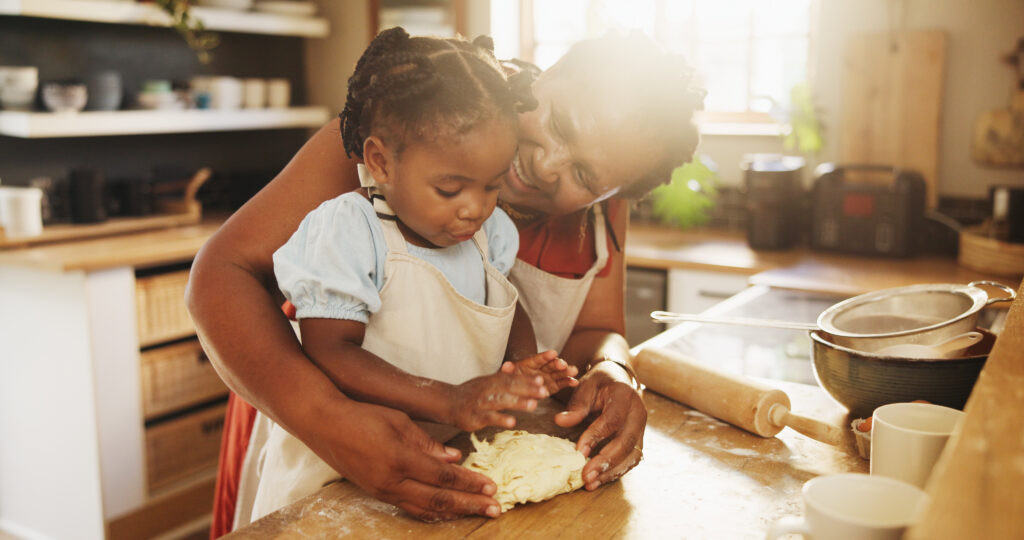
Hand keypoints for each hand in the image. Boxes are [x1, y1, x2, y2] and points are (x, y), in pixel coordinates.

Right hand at [304, 397, 502, 520]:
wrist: (324, 424)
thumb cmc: (362, 415)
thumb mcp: (399, 420)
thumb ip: (427, 443)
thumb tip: (455, 459)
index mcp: (399, 459)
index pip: (443, 476)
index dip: (470, 482)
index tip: (492, 485)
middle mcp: (391, 481)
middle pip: (439, 499)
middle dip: (470, 504)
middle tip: (496, 508)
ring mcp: (382, 491)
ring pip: (425, 509)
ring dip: (455, 512)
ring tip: (478, 512)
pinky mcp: (377, 493)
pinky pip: (410, 508)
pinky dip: (433, 511)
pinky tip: (448, 511)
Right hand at [447, 371, 549, 431]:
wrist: (447, 402)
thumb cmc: (473, 393)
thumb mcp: (488, 383)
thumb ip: (506, 379)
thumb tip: (527, 375)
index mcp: (492, 380)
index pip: (512, 378)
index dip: (527, 380)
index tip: (543, 381)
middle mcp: (487, 389)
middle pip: (509, 387)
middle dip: (528, 389)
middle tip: (545, 392)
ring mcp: (481, 402)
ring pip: (501, 401)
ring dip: (517, 403)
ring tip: (533, 406)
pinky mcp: (474, 417)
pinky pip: (489, 417)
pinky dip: (501, 419)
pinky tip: (513, 422)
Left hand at [501, 350, 578, 394]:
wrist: (514, 388)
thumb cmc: (510, 379)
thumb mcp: (507, 375)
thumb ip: (508, 371)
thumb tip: (505, 365)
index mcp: (530, 363)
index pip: (538, 359)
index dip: (545, 356)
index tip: (553, 353)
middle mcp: (541, 368)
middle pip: (550, 364)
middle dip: (557, 364)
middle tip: (563, 364)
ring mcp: (548, 376)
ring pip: (558, 372)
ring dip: (566, 371)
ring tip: (574, 370)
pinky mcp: (553, 386)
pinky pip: (562, 383)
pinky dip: (568, 382)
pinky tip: (575, 382)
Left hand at [553, 366, 646, 490]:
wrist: (619, 379)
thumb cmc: (599, 383)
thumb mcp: (586, 387)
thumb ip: (576, 406)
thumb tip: (559, 421)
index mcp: (625, 395)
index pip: (612, 420)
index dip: (596, 437)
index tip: (578, 452)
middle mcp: (638, 413)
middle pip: (626, 441)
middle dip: (606, 461)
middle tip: (586, 476)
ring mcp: (641, 428)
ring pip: (632, 455)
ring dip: (611, 471)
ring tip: (590, 483)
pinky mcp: (639, 440)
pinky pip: (631, 460)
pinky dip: (616, 471)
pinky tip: (600, 479)